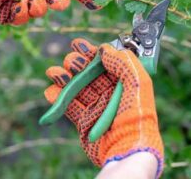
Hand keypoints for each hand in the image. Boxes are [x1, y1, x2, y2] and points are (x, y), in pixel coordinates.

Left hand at [0, 0, 98, 24]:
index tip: (95, 2)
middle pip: (56, 0)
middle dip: (59, 2)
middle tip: (55, 0)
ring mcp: (18, 0)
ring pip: (39, 12)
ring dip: (38, 8)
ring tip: (28, 1)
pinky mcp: (4, 13)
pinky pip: (22, 19)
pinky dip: (22, 14)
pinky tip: (15, 7)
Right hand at [44, 38, 163, 176]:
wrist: (126, 147)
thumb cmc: (137, 115)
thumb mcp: (138, 83)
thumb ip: (124, 62)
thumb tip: (104, 49)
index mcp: (123, 82)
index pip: (104, 62)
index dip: (90, 51)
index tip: (78, 44)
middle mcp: (109, 93)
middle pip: (87, 72)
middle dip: (76, 63)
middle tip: (72, 62)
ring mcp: (95, 106)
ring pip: (75, 87)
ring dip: (62, 77)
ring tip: (54, 72)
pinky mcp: (83, 120)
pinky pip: (68, 106)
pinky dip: (57, 98)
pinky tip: (51, 91)